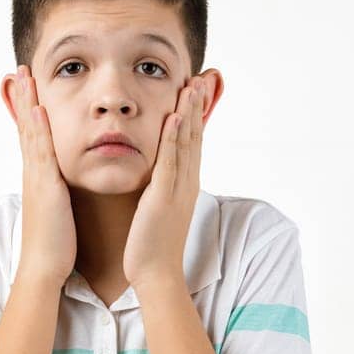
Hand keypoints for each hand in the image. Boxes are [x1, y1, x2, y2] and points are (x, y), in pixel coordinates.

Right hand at [10, 66, 75, 288]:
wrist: (44, 270)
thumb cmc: (55, 244)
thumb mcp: (54, 209)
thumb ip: (56, 191)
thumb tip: (59, 182)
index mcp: (38, 176)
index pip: (32, 135)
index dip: (29, 109)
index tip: (27, 84)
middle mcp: (33, 171)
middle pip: (26, 126)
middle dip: (23, 96)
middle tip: (19, 68)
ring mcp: (36, 177)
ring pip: (30, 132)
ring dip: (27, 102)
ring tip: (24, 75)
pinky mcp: (44, 185)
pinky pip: (40, 150)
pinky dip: (38, 128)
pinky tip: (38, 109)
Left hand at [123, 81, 205, 288]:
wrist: (156, 274)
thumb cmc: (154, 242)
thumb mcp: (162, 206)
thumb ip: (163, 184)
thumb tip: (159, 168)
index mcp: (186, 183)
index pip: (193, 141)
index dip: (195, 114)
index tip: (196, 89)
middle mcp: (187, 182)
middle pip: (194, 137)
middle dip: (196, 106)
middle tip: (199, 78)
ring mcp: (177, 189)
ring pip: (185, 144)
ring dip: (188, 113)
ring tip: (191, 87)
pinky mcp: (163, 197)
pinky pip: (169, 163)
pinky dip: (172, 138)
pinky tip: (173, 118)